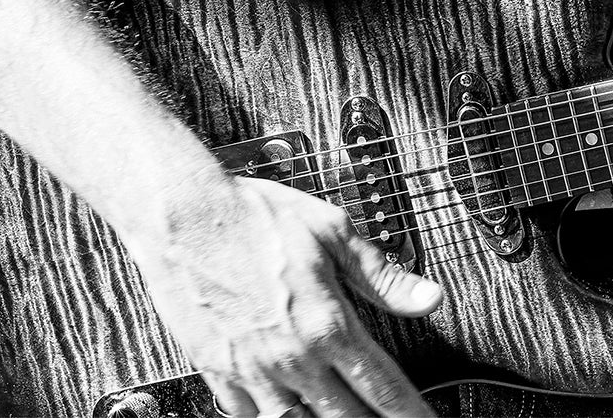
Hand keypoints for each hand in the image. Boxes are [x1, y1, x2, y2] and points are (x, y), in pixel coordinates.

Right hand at [134, 173, 441, 417]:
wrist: (183, 216)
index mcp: (327, 323)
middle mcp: (292, 357)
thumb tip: (429, 298)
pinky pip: (248, 417)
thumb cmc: (254, 216)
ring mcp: (252, 372)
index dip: (411, 413)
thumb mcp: (333, 230)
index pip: (382, 387)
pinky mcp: (218, 373)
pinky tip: (287, 416)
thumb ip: (382, 275)